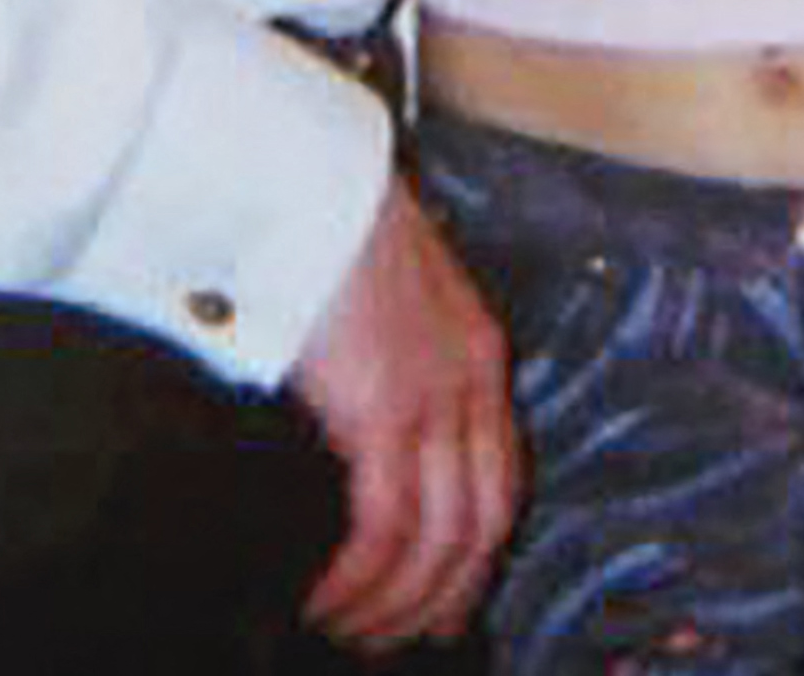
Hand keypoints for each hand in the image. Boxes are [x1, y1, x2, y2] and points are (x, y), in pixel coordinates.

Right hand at [289, 178, 522, 650]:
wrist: (302, 174)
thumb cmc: (320, 224)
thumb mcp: (379, 295)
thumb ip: (387, 355)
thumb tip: (352, 422)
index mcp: (474, 351)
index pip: (500, 480)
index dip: (477, 554)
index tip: (448, 605)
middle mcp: (469, 380)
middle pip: (482, 525)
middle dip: (440, 599)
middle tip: (389, 639)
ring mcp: (433, 397)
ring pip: (438, 541)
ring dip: (391, 604)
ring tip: (345, 630)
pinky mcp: (386, 409)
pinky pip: (386, 529)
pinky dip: (358, 580)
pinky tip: (322, 598)